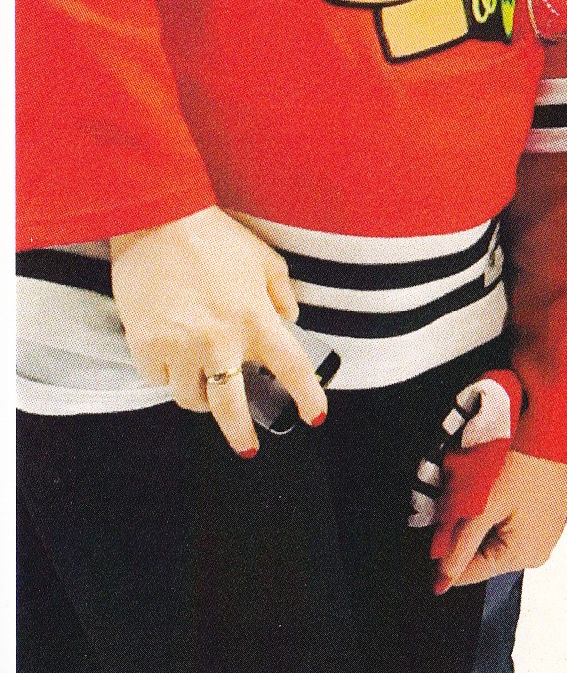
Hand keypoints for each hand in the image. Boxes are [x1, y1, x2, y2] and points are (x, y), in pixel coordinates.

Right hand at [107, 207, 329, 455]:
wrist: (159, 225)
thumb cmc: (215, 239)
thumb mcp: (265, 261)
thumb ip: (281, 297)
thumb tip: (288, 323)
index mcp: (256, 319)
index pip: (290, 367)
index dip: (306, 395)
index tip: (315, 416)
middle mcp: (221, 341)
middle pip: (232, 405)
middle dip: (241, 433)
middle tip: (247, 448)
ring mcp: (180, 348)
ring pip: (191, 397)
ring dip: (201, 396)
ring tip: (205, 384)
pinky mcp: (146, 348)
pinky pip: (158, 380)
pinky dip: (167, 375)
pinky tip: (171, 358)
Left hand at [433, 450, 566, 590]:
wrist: (557, 435)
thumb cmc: (524, 466)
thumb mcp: (483, 508)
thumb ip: (458, 549)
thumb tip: (440, 586)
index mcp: (521, 556)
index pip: (469, 573)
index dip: (446, 554)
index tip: (439, 529)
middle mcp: (537, 555)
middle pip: (485, 557)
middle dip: (468, 536)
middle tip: (466, 504)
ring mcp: (545, 540)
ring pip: (498, 543)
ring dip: (484, 525)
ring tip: (485, 496)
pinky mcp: (549, 524)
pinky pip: (515, 530)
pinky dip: (501, 517)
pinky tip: (502, 495)